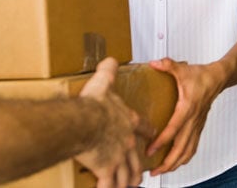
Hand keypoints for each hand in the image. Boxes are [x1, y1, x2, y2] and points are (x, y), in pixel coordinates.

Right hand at [75, 57, 145, 187]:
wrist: (83, 121)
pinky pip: (108, 184)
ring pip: (128, 174)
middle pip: (137, 158)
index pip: (145, 128)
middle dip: (140, 167)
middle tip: (141, 173)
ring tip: (129, 186)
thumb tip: (111, 60)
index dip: (150, 133)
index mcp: (129, 121)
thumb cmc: (93, 105)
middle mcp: (127, 142)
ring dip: (128, 182)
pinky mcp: (105, 169)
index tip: (152, 136)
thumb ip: (108, 71)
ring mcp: (118, 157)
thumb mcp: (103, 82)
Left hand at [146, 58, 224, 175]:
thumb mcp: (182, 68)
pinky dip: (184, 157)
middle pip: (182, 148)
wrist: (219, 78)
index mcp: (187, 108)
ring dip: (176, 163)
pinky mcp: (199, 127)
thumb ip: (167, 65)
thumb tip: (153, 63)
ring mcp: (197, 126)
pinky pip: (193, 147)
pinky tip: (175, 162)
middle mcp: (193, 121)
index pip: (173, 129)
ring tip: (162, 171)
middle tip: (153, 172)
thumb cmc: (200, 75)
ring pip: (188, 151)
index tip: (149, 151)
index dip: (161, 142)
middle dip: (168, 163)